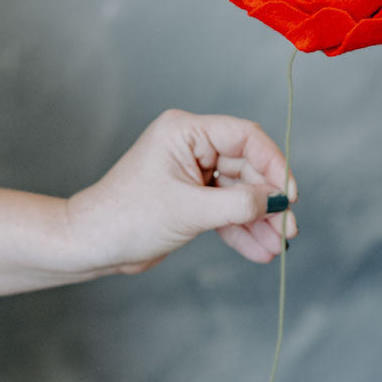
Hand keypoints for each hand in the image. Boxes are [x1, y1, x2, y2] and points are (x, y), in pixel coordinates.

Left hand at [66, 110, 298, 274]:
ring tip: (278, 245)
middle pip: (247, 167)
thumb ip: (238, 204)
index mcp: (186, 131)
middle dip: (268, 200)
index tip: (290, 194)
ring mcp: (193, 173)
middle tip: (288, 228)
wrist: (91, 245)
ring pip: (240, 191)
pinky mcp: (191, 198)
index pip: (245, 136)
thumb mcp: (189, 210)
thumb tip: (278, 201)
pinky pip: (226, 209)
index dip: (274, 163)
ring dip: (259, 219)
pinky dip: (242, 229)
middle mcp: (192, 146)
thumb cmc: (127, 217)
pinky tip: (260, 250)